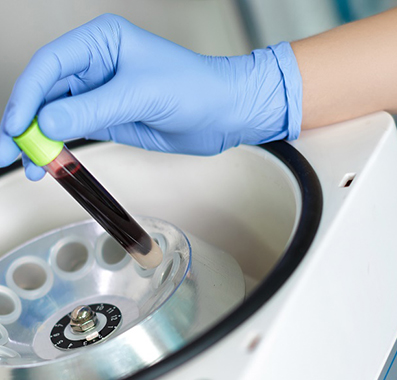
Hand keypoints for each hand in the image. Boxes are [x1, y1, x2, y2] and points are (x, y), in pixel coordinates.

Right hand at [0, 14, 301, 179]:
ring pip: (55, 116)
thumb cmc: (195, 89)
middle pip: (45, 92)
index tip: (15, 126)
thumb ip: (93, 109)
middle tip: (5, 151)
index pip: (49, 65)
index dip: (27, 96)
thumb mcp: (141, 95)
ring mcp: (99, 95)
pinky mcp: (108, 119)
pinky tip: (48, 164)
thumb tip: (47, 122)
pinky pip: (73, 132)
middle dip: (23, 123)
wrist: (223, 114)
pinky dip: (58, 148)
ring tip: (26, 167)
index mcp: (100, 42)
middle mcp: (94, 66)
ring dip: (38, 141)